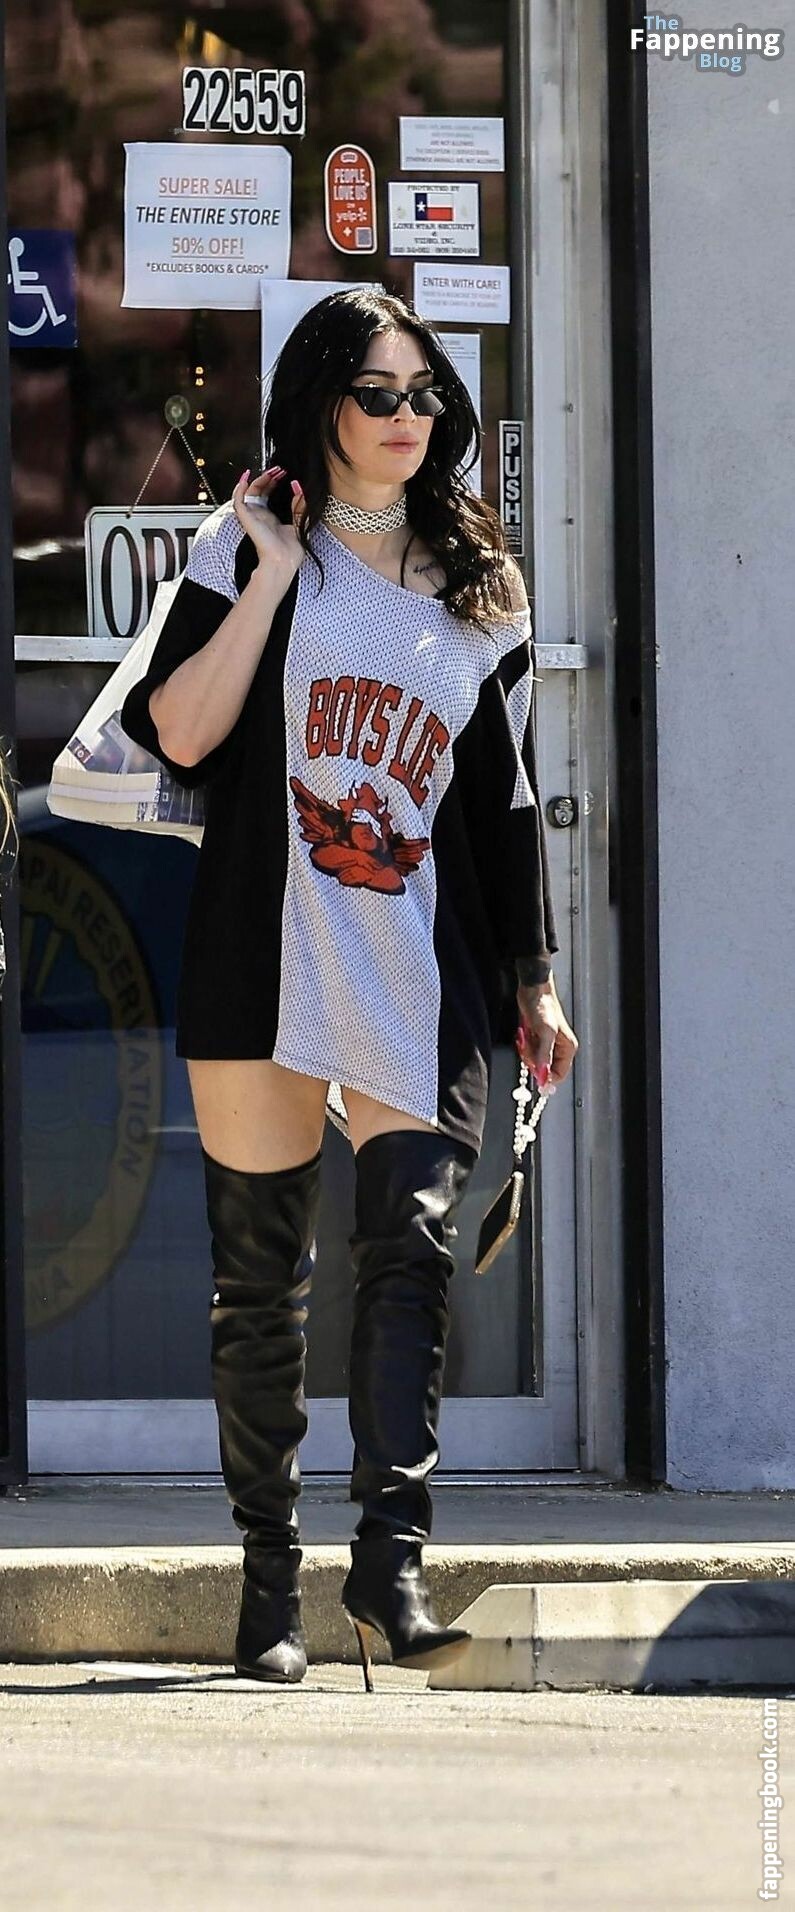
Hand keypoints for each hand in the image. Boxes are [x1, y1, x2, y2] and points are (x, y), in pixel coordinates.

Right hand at [232, 465, 306, 578]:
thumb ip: (300, 504)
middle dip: (268, 477)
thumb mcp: (300, 521)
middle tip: (279, 469)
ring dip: (258, 479)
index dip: (274, 481)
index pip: (268, 494)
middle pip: (258, 490)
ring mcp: (252, 517)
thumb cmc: (290, 550)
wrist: (284, 561)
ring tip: (271, 471)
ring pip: (249, 492)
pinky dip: (239, 487)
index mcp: (270, 518)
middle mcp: (260, 516)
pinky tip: (246, 476)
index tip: (284, 473)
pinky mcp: (246, 518)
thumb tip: (298, 485)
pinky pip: (237, 500)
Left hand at [515, 974, 577, 1091]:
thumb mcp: (545, 1033)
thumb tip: (542, 1076)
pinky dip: (524, 1046)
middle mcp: (559, 1048)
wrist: (533, 989)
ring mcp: (548, 1043)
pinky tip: (524, 1034)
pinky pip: (529, 1051)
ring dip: (527, 1052)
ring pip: (534, 1061)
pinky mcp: (537, 1038)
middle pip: (544, 1068)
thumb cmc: (543, 1006)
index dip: (545, 1077)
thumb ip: (544, 1056)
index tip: (533, 1073)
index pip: (559, 1074)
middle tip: (528, 1047)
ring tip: (526, 1037)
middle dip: (533, 1060)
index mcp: (567, 1048)